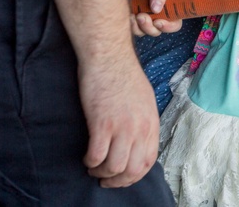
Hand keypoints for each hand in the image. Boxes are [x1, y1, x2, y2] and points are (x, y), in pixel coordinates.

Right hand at [80, 55, 160, 187]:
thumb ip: (143, 122)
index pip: (149, 161)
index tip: (122, 177)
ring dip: (102, 173)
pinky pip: (97, 155)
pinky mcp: (102, 123)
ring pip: (115, 167)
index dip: (134, 175)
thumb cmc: (123, 75)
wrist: (109, 57)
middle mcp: (141, 127)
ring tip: (94, 168)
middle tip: (105, 180)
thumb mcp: (144, 101)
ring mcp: (122, 126)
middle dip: (118, 181)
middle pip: (133, 169)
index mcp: (152, 122)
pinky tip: (87, 157)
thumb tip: (137, 141)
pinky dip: (90, 162)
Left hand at [131, 0, 182, 35]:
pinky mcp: (132, 20)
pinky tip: (128, 15)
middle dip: (151, 28)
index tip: (159, 22)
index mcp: (168, 6)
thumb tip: (157, 9)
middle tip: (142, 16)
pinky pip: (133, 30)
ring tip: (134, 15)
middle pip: (158, 31)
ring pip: (145, 32)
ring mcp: (144, 18)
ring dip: (140, 27)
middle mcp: (157, 14)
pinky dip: (131, 25)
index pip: (175, 23)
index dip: (170, 26)